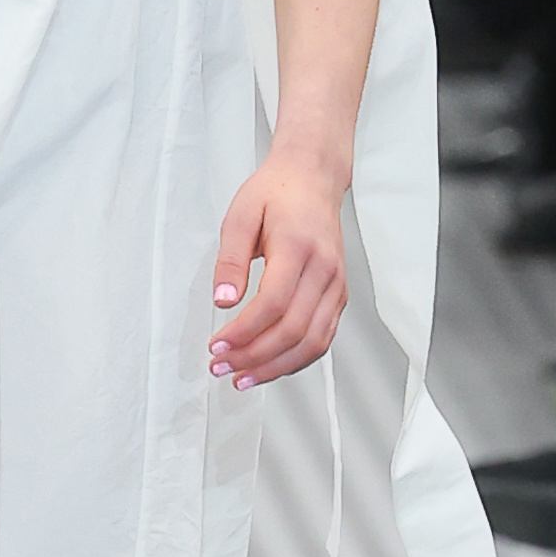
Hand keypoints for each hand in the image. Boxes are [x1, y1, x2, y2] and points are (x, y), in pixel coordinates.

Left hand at [208, 150, 348, 388]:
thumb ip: (230, 260)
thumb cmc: (276, 192)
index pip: (273, 304)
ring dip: (275, 368)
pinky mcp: (338, 295)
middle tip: (221, 367)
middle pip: (293, 330)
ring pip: (312, 342)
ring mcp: (336, 285)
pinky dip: (296, 360)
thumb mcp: (240, 216)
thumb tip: (223, 302)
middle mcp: (324, 269)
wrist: (313, 178)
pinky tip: (269, 367)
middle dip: (254, 357)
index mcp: (298, 247)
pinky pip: (322, 338)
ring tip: (242, 378)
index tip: (216, 346)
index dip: (243, 333)